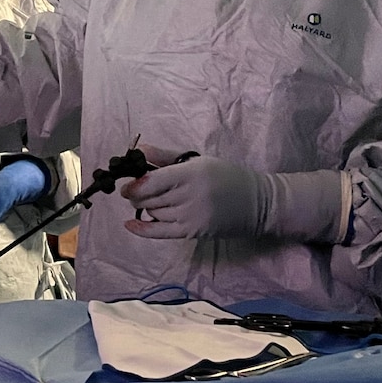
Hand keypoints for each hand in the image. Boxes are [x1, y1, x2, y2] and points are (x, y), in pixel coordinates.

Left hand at [122, 157, 344, 244]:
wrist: (256, 204)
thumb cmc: (226, 177)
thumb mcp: (198, 161)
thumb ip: (166, 156)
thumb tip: (138, 149)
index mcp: (191, 173)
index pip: (153, 181)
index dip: (134, 184)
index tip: (125, 184)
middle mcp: (190, 196)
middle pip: (150, 199)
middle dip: (137, 196)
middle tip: (133, 191)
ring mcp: (191, 217)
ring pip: (154, 213)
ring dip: (147, 207)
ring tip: (152, 200)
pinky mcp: (193, 233)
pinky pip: (160, 233)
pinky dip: (142, 229)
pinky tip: (129, 224)